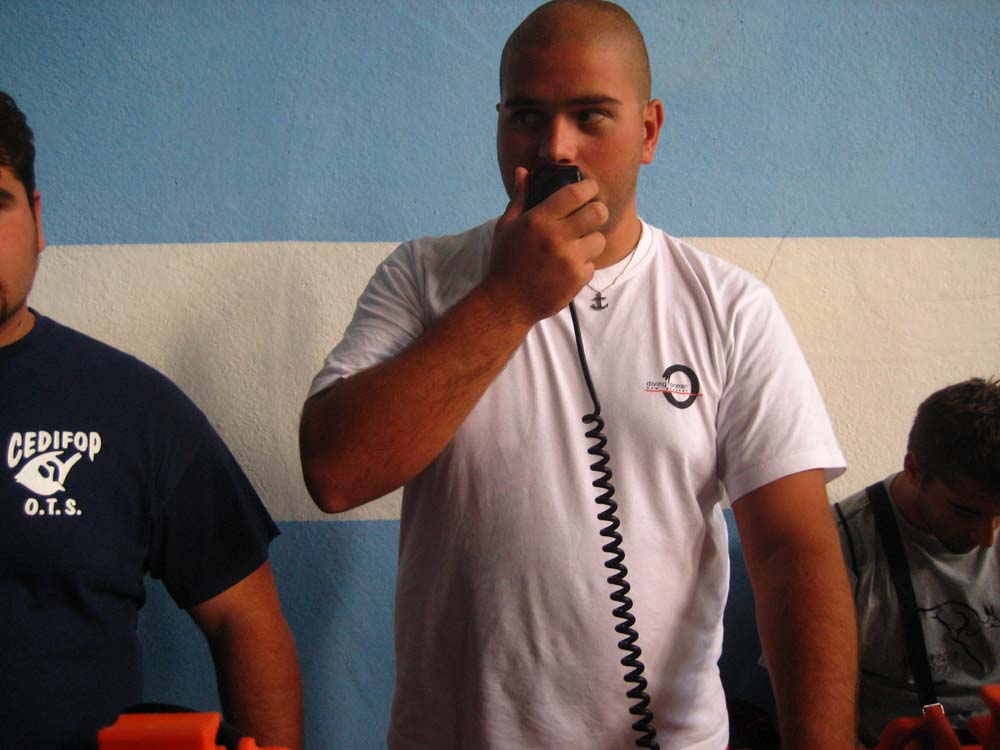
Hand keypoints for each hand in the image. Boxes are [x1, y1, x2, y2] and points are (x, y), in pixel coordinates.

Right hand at [484, 166, 607, 324]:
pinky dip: (583, 266)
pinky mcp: (577, 279)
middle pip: (598, 212)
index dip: (589, 187)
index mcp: (539, 220)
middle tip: (591, 215)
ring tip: (575, 247)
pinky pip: (592, 265)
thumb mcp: (506, 226)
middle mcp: (556, 237)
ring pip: (599, 240)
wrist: (507, 302)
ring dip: (590, 241)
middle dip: (597, 211)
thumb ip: (520, 197)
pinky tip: (567, 268)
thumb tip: (523, 171)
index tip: (590, 188)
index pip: (576, 193)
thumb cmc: (505, 261)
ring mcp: (569, 259)